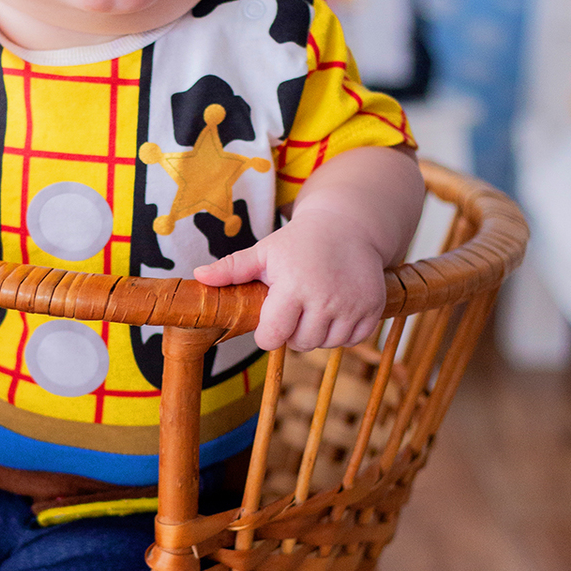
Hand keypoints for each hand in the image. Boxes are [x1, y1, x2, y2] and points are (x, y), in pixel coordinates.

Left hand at [195, 210, 386, 351]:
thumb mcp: (265, 251)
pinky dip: (341, 332)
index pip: (272, 337)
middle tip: (295, 307)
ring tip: (314, 306)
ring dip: (317, 333)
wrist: (349, 225)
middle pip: (300, 344)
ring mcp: (352, 306)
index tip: (270, 318)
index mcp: (293, 286)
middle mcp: (325, 299)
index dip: (267, 333)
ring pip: (325, 344)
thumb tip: (197, 276)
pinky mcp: (373, 309)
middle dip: (292, 332)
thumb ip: (232, 268)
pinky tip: (335, 308)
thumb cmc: (299, 242)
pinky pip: (351, 340)